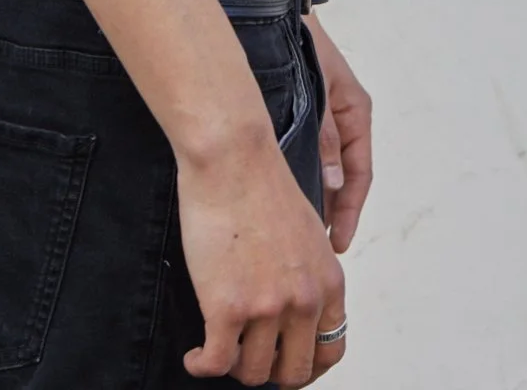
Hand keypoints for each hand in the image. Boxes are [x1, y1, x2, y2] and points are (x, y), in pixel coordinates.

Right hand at [176, 128, 346, 383]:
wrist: (232, 157)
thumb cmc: (261, 181)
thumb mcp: (307, 230)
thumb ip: (308, 271)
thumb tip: (294, 303)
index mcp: (328, 282)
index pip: (331, 350)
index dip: (307, 367)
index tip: (285, 364)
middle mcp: (304, 301)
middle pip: (293, 372)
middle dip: (268, 371)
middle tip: (247, 359)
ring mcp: (266, 308)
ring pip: (252, 372)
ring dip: (233, 366)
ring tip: (218, 349)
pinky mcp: (227, 308)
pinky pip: (216, 363)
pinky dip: (202, 366)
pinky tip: (195, 357)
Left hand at [307, 14, 372, 252]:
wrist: (276, 12)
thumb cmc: (302, 42)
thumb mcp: (320, 90)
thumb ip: (325, 136)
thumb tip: (333, 185)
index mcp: (357, 113)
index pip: (360, 174)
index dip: (351, 211)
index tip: (340, 241)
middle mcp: (344, 119)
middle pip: (344, 178)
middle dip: (335, 214)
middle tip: (320, 248)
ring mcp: (325, 118)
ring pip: (326, 169)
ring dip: (318, 198)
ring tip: (304, 232)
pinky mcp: (305, 115)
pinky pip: (309, 154)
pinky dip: (304, 177)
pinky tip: (289, 196)